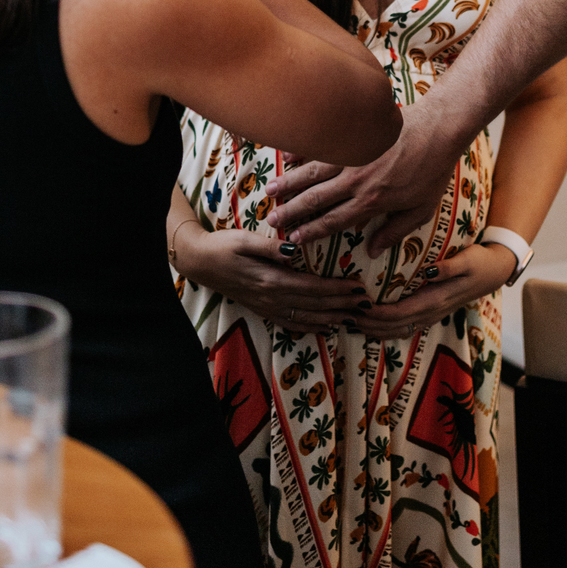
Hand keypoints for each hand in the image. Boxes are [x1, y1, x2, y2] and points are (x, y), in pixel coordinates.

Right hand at [171, 221, 370, 333]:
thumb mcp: (244, 240)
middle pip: (314, 305)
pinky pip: (291, 323)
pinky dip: (311, 327)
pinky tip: (325, 327)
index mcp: (271, 280)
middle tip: (367, 304)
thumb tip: (295, 248)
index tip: (359, 287)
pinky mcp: (262, 310)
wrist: (199, 262)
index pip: (313, 288)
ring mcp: (267, 307)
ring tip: (354, 318)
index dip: (338, 290)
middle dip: (342, 305)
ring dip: (332, 318)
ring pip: (306, 317)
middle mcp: (272, 298)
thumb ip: (270, 247)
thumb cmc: (223, 246)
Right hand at [268, 111, 455, 255]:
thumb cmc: (433, 171)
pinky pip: (322, 144)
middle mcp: (356, 180)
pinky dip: (303, 151)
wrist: (438, 129)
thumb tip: (373, 251)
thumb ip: (395, 231)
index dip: (311, 232)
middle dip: (291, 211)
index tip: (293, 239)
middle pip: (316, 199)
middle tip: (272, 220)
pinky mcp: (353, 135)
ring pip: (312, 172)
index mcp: (371, 201)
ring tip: (270, 191)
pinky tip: (286, 157)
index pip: (334, 221)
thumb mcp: (420, 210)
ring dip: (289, 183)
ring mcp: (352, 156)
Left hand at [352, 243, 515, 337]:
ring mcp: (430, 316)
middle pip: (392, 327)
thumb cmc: (479, 262)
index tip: (356, 305)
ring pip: (396, 332)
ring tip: (350, 321)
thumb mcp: (467, 260)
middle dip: (367, 324)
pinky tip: (369, 323)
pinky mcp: (429, 314)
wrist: (495, 272)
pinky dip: (383, 329)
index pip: (399, 314)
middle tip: (343, 314)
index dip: (376, 313)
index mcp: (435, 300)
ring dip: (372, 330)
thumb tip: (429, 271)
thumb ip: (448, 267)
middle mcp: (430, 313)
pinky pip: (403, 328)